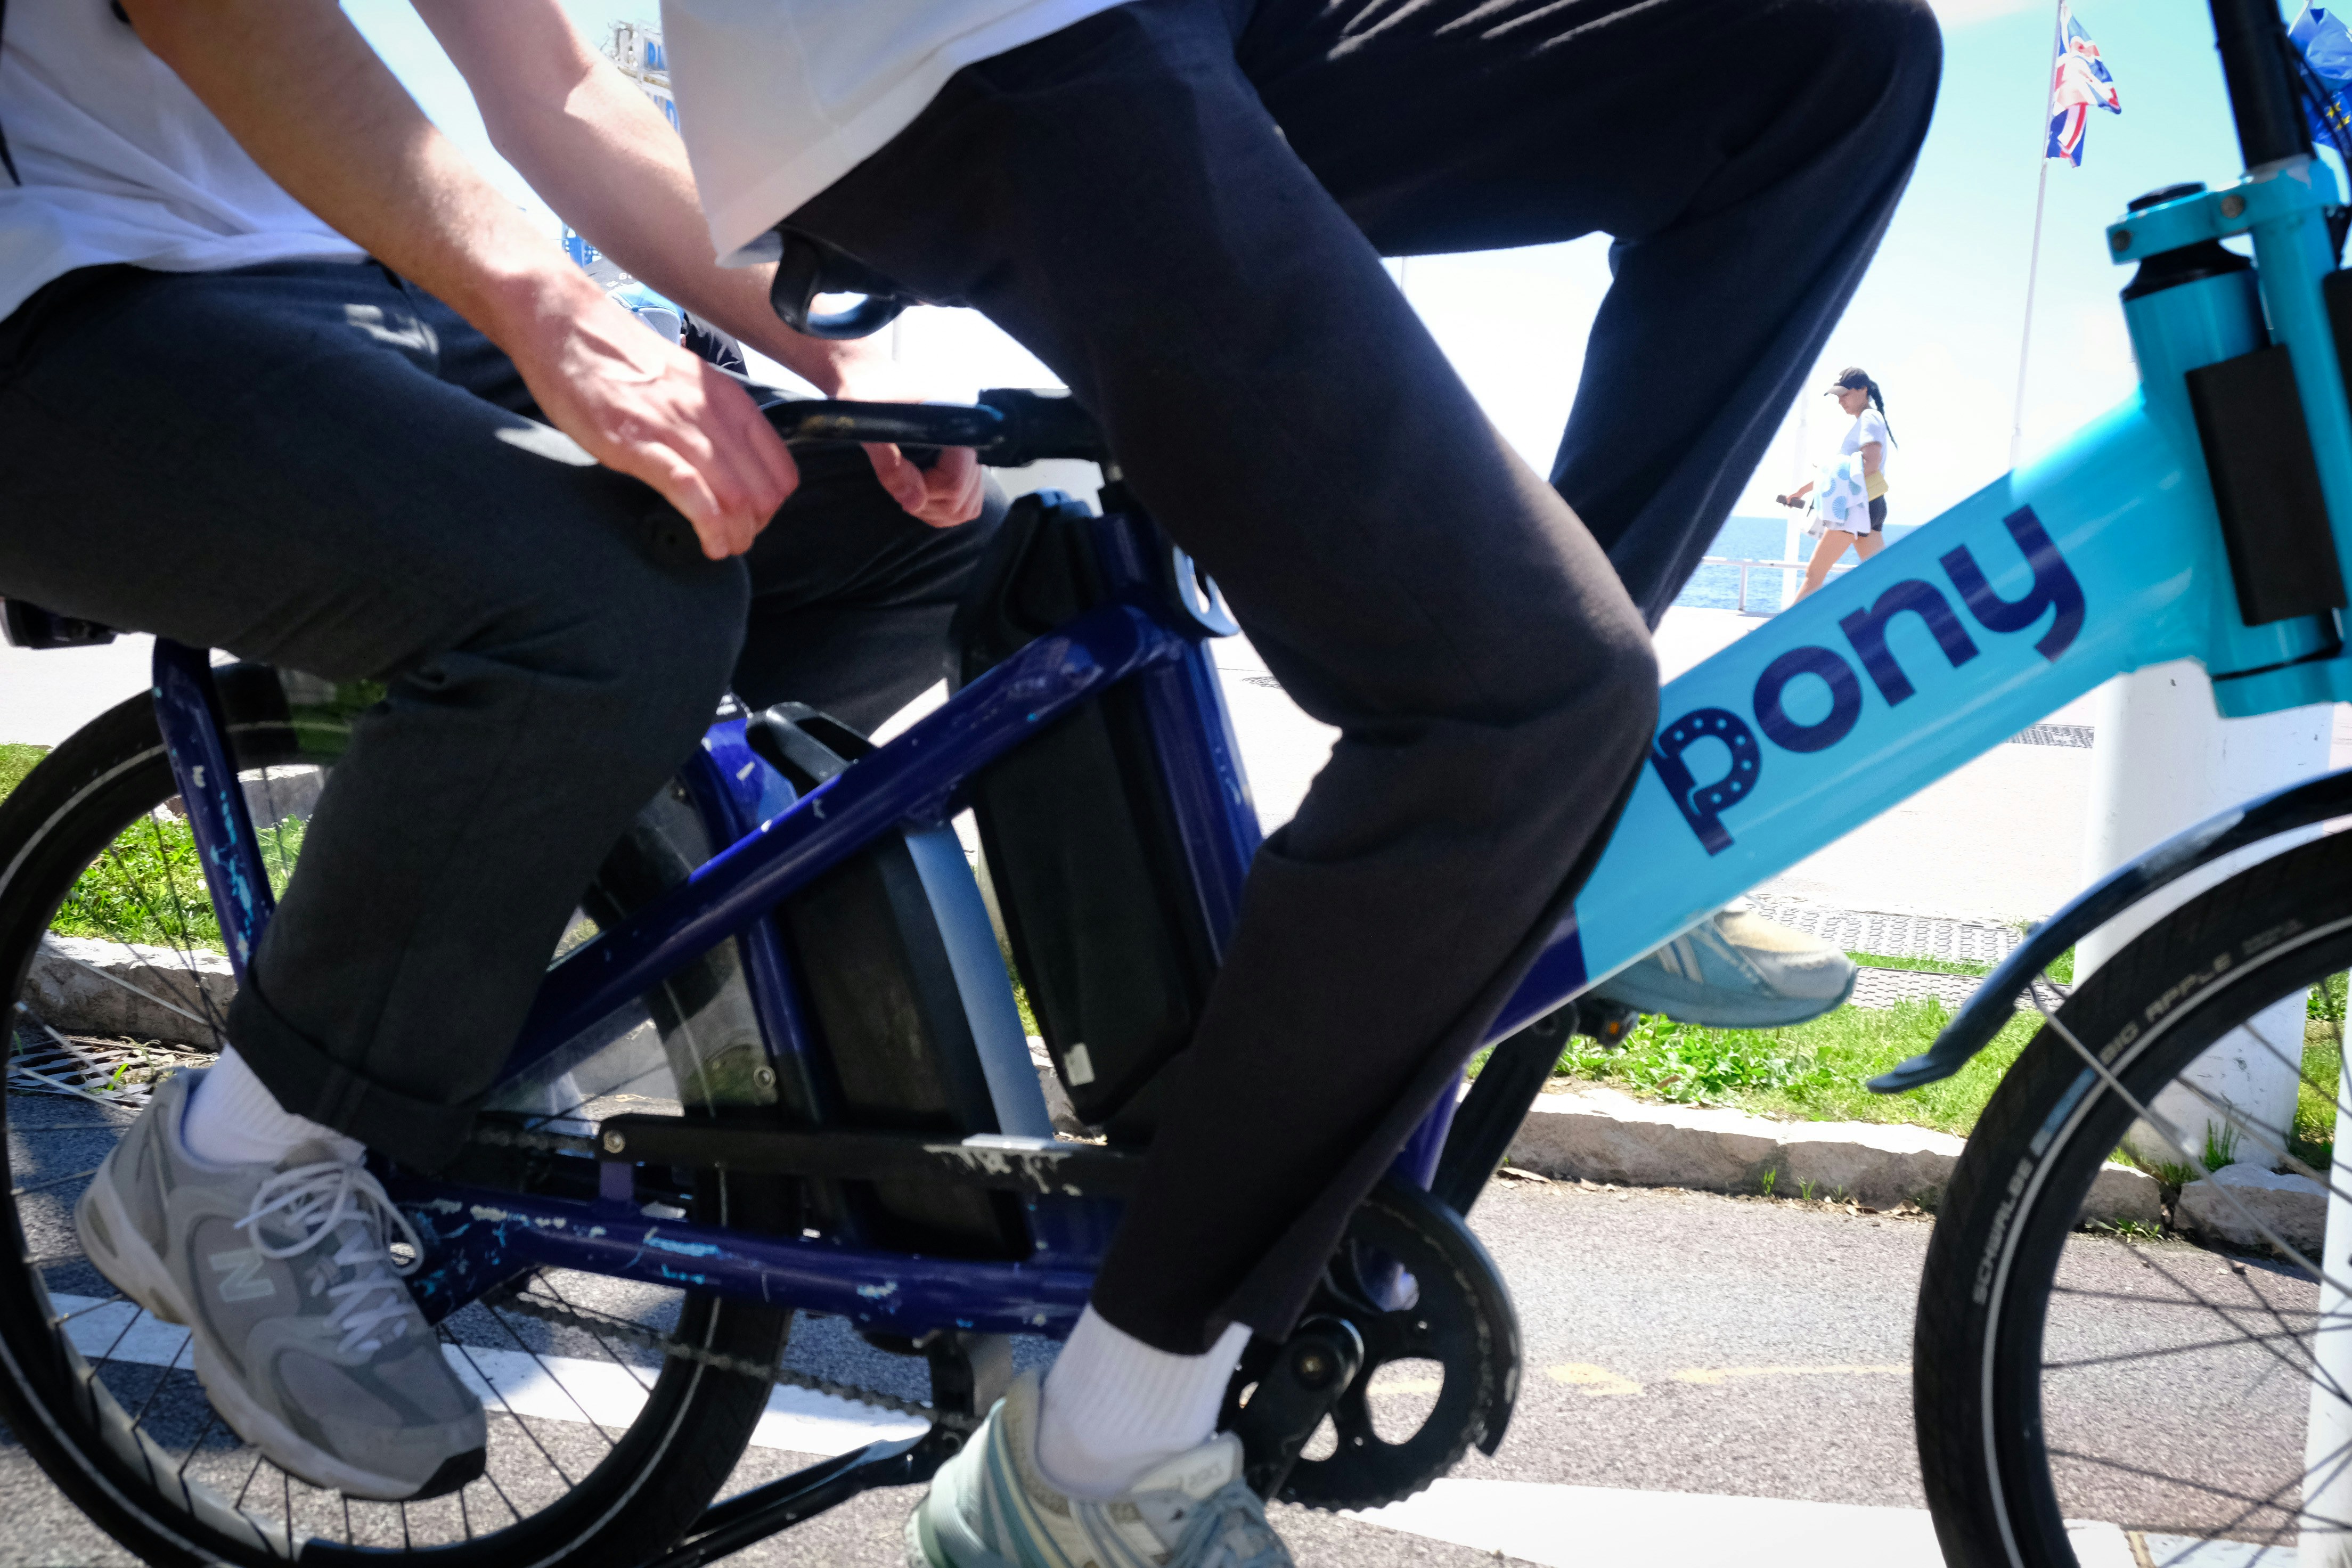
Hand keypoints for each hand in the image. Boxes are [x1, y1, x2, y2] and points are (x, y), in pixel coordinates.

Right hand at [501, 270, 797, 557]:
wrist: (566, 324)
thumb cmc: (620, 357)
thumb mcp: (685, 382)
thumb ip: (713, 418)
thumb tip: (732, 461)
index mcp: (727, 399)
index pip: (779, 467)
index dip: (773, 503)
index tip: (756, 518)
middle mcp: (709, 413)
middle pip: (761, 490)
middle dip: (756, 526)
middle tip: (739, 539)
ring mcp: (673, 427)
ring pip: (733, 496)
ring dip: (735, 534)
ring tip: (725, 547)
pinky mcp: (636, 443)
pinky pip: (690, 492)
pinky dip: (707, 526)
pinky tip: (708, 543)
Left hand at [827, 361, 987, 528]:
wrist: (869, 380)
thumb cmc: (864, 394)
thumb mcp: (866, 423)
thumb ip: (889, 462)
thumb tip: (914, 502)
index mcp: (954, 421)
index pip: (954, 481)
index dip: (922, 489)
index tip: (896, 474)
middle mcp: (969, 438)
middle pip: (961, 500)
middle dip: (925, 502)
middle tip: (897, 481)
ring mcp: (969, 455)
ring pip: (965, 508)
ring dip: (932, 509)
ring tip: (906, 487)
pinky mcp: (963, 467)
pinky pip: (965, 505)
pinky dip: (941, 509)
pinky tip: (919, 492)